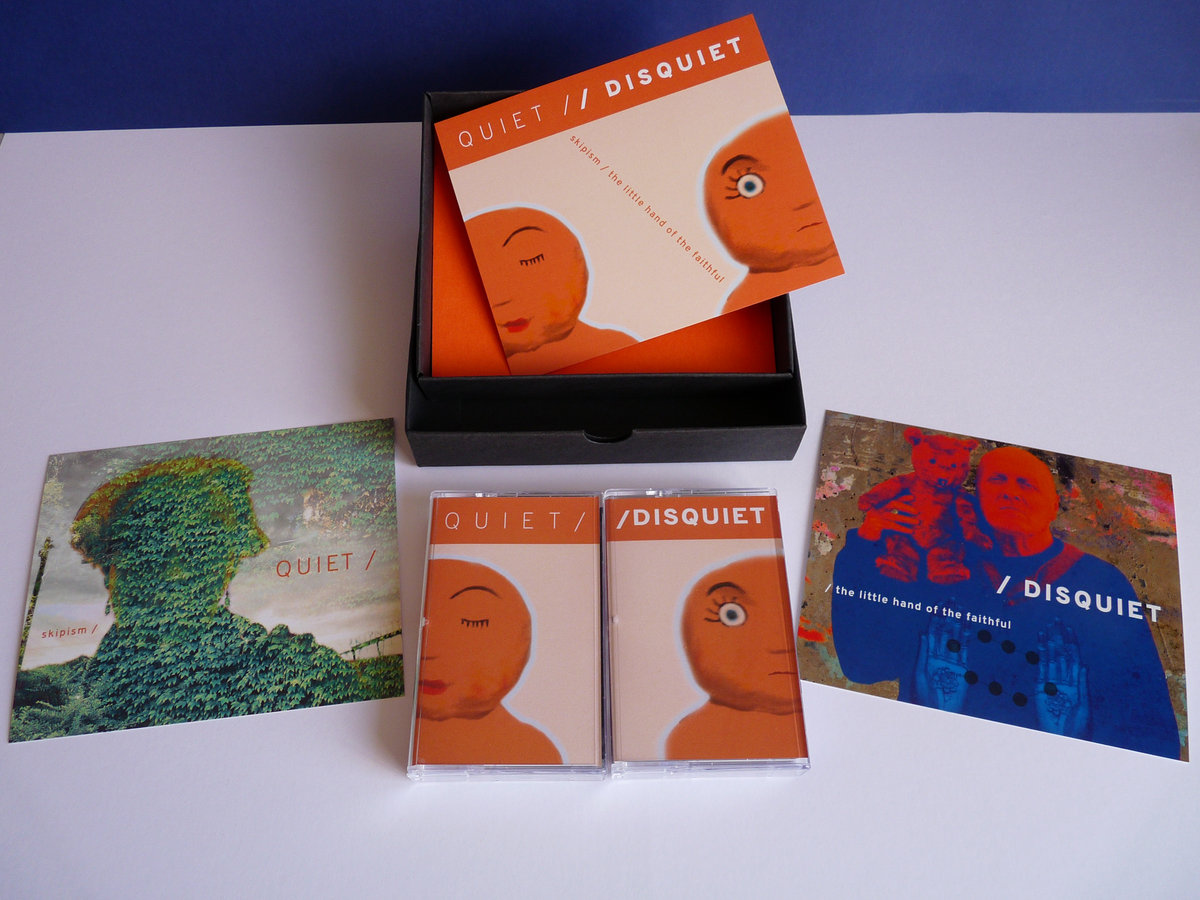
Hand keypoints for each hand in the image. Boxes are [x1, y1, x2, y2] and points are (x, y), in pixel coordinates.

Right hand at [859, 496, 919, 540]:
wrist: (863, 538)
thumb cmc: (875, 530)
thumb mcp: (883, 520)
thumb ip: (892, 517)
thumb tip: (908, 517)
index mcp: (879, 506)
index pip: (892, 499)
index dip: (902, 498)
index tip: (913, 498)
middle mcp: (877, 509)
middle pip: (893, 504)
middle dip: (906, 507)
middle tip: (917, 512)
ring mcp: (877, 516)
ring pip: (894, 516)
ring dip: (907, 519)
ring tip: (917, 522)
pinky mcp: (878, 525)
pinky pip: (892, 525)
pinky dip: (902, 528)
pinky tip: (910, 531)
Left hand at [914, 606, 968, 711]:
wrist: (939, 713)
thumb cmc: (924, 697)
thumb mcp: (920, 674)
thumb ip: (924, 653)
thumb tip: (923, 633)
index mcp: (927, 656)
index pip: (931, 632)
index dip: (935, 618)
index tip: (939, 605)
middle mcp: (939, 656)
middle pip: (944, 631)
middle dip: (947, 616)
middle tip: (951, 600)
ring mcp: (951, 661)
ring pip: (955, 637)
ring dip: (958, 623)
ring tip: (961, 608)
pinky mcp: (962, 669)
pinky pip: (965, 650)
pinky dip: (967, 637)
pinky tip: (968, 626)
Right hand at [1035, 619, 1089, 736]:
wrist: (1062, 741)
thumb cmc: (1077, 730)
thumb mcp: (1084, 709)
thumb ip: (1082, 686)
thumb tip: (1082, 666)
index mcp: (1078, 684)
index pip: (1074, 658)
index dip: (1072, 643)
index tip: (1069, 629)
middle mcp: (1065, 681)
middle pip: (1062, 654)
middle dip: (1060, 637)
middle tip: (1057, 621)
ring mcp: (1052, 684)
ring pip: (1051, 658)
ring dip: (1050, 642)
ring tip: (1048, 627)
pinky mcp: (1041, 689)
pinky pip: (1041, 668)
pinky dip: (1040, 655)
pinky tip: (1041, 644)